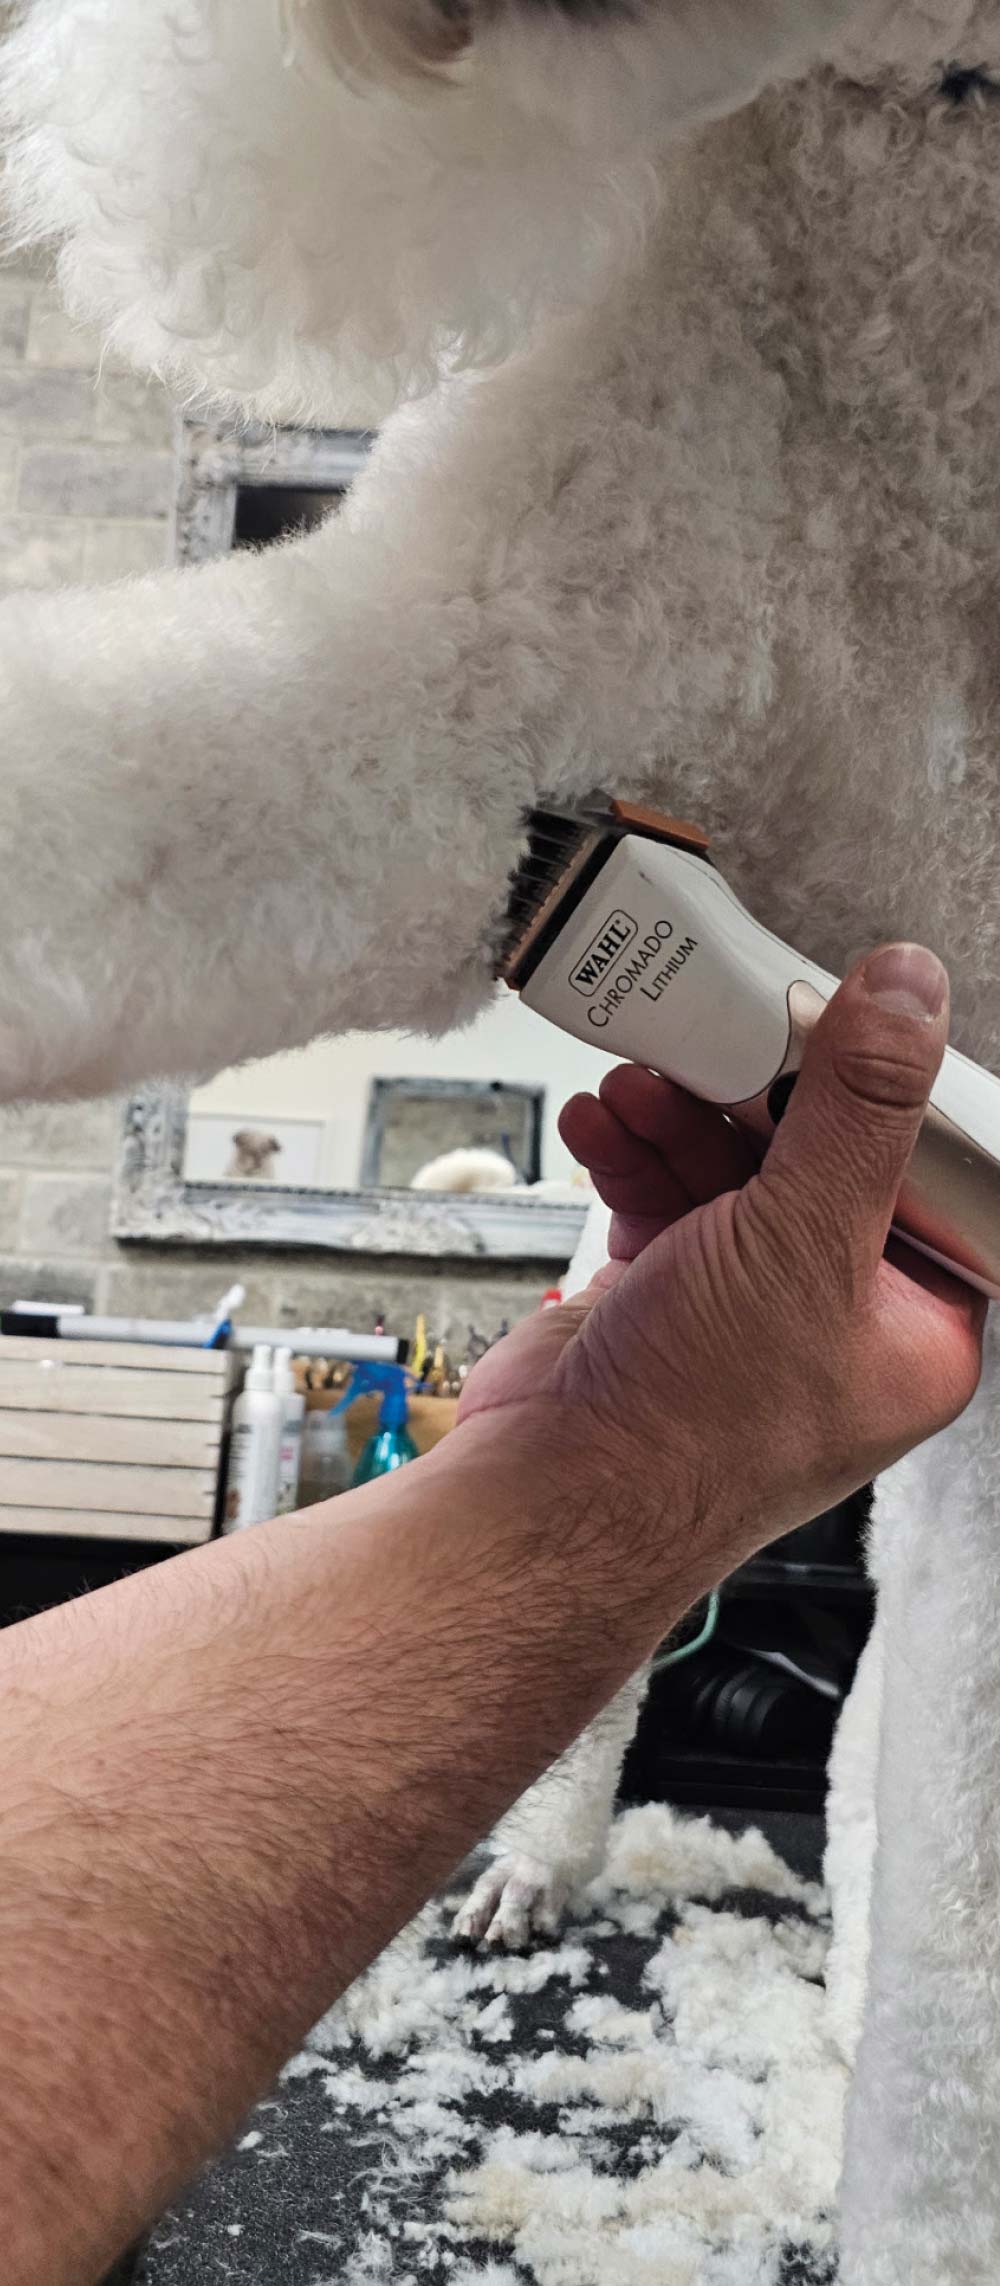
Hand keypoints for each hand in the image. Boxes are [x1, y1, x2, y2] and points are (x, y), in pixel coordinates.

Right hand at [459, 944, 983, 1575]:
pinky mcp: (665, 1294)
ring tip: (638, 1083)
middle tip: (718, 1038)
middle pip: (817, 1157)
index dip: (884, 1098)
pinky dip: (630, 1153)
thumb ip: (859, 1109)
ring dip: (679, 1115)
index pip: (928, 1180)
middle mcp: (835, 1315)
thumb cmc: (694, 1429)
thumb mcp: (804, 1239)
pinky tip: (601, 1125)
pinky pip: (662, 1194)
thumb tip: (910, 994)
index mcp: (913, 1328)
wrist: (552, 1501)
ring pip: (730, 1168)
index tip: (841, 1023)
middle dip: (754, 1095)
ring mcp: (744, 1305)